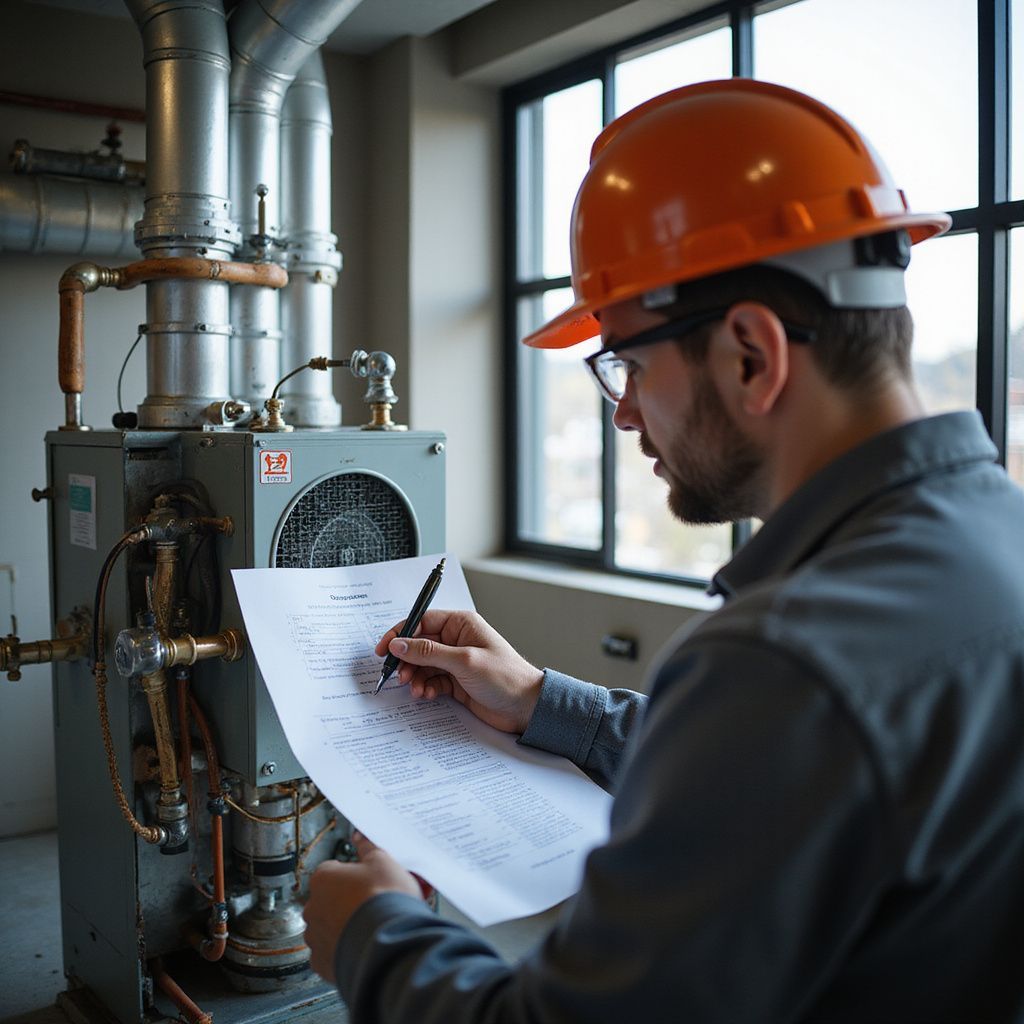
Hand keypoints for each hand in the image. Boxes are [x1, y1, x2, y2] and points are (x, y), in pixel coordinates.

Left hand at [303, 832, 422, 983]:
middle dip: (347, 901)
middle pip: (330, 899)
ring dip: (345, 926)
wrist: (387, 942)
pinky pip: (331, 954)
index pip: (331, 870)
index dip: (352, 874)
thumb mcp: (383, 861)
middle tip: (373, 903)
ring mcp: (315, 936)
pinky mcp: (322, 963)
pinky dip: (344, 951)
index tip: (366, 879)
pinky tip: (363, 945)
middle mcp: (313, 907)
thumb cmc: (384, 899)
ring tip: (372, 926)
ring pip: (329, 927)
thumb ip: (368, 847)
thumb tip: (360, 836)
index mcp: (323, 878)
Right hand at [375, 610, 543, 733]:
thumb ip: (429, 652)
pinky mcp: (456, 682)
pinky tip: (426, 695)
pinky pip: (431, 681)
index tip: (384, 649)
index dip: (401, 634)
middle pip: (419, 645)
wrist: (526, 707)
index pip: (422, 621)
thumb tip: (399, 644)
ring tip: (415, 689)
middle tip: (399, 675)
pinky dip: (425, 688)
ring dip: (415, 677)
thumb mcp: (464, 661)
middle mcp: (457, 640)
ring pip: (423, 665)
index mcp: (461, 624)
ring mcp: (455, 662)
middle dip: (407, 660)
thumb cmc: (505, 676)